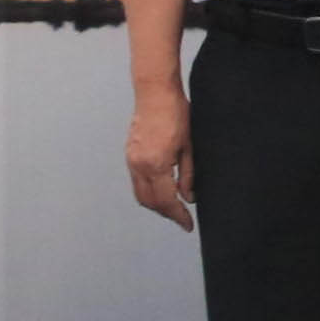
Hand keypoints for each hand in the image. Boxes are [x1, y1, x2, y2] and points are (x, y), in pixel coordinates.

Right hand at [125, 88, 193, 229]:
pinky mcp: (129, 155)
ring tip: (174, 208)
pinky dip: (148, 191)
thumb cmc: (177, 115)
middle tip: (183, 219)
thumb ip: (188, 175)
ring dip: (156, 204)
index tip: (188, 226)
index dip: (178, 216)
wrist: (155, 94)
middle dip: (166, 213)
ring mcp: (131, 160)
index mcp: (156, 165)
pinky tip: (162, 191)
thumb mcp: (190, 147)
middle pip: (150, 202)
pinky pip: (136, 182)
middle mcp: (139, 165)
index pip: (166, 201)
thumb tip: (189, 198)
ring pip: (140, 194)